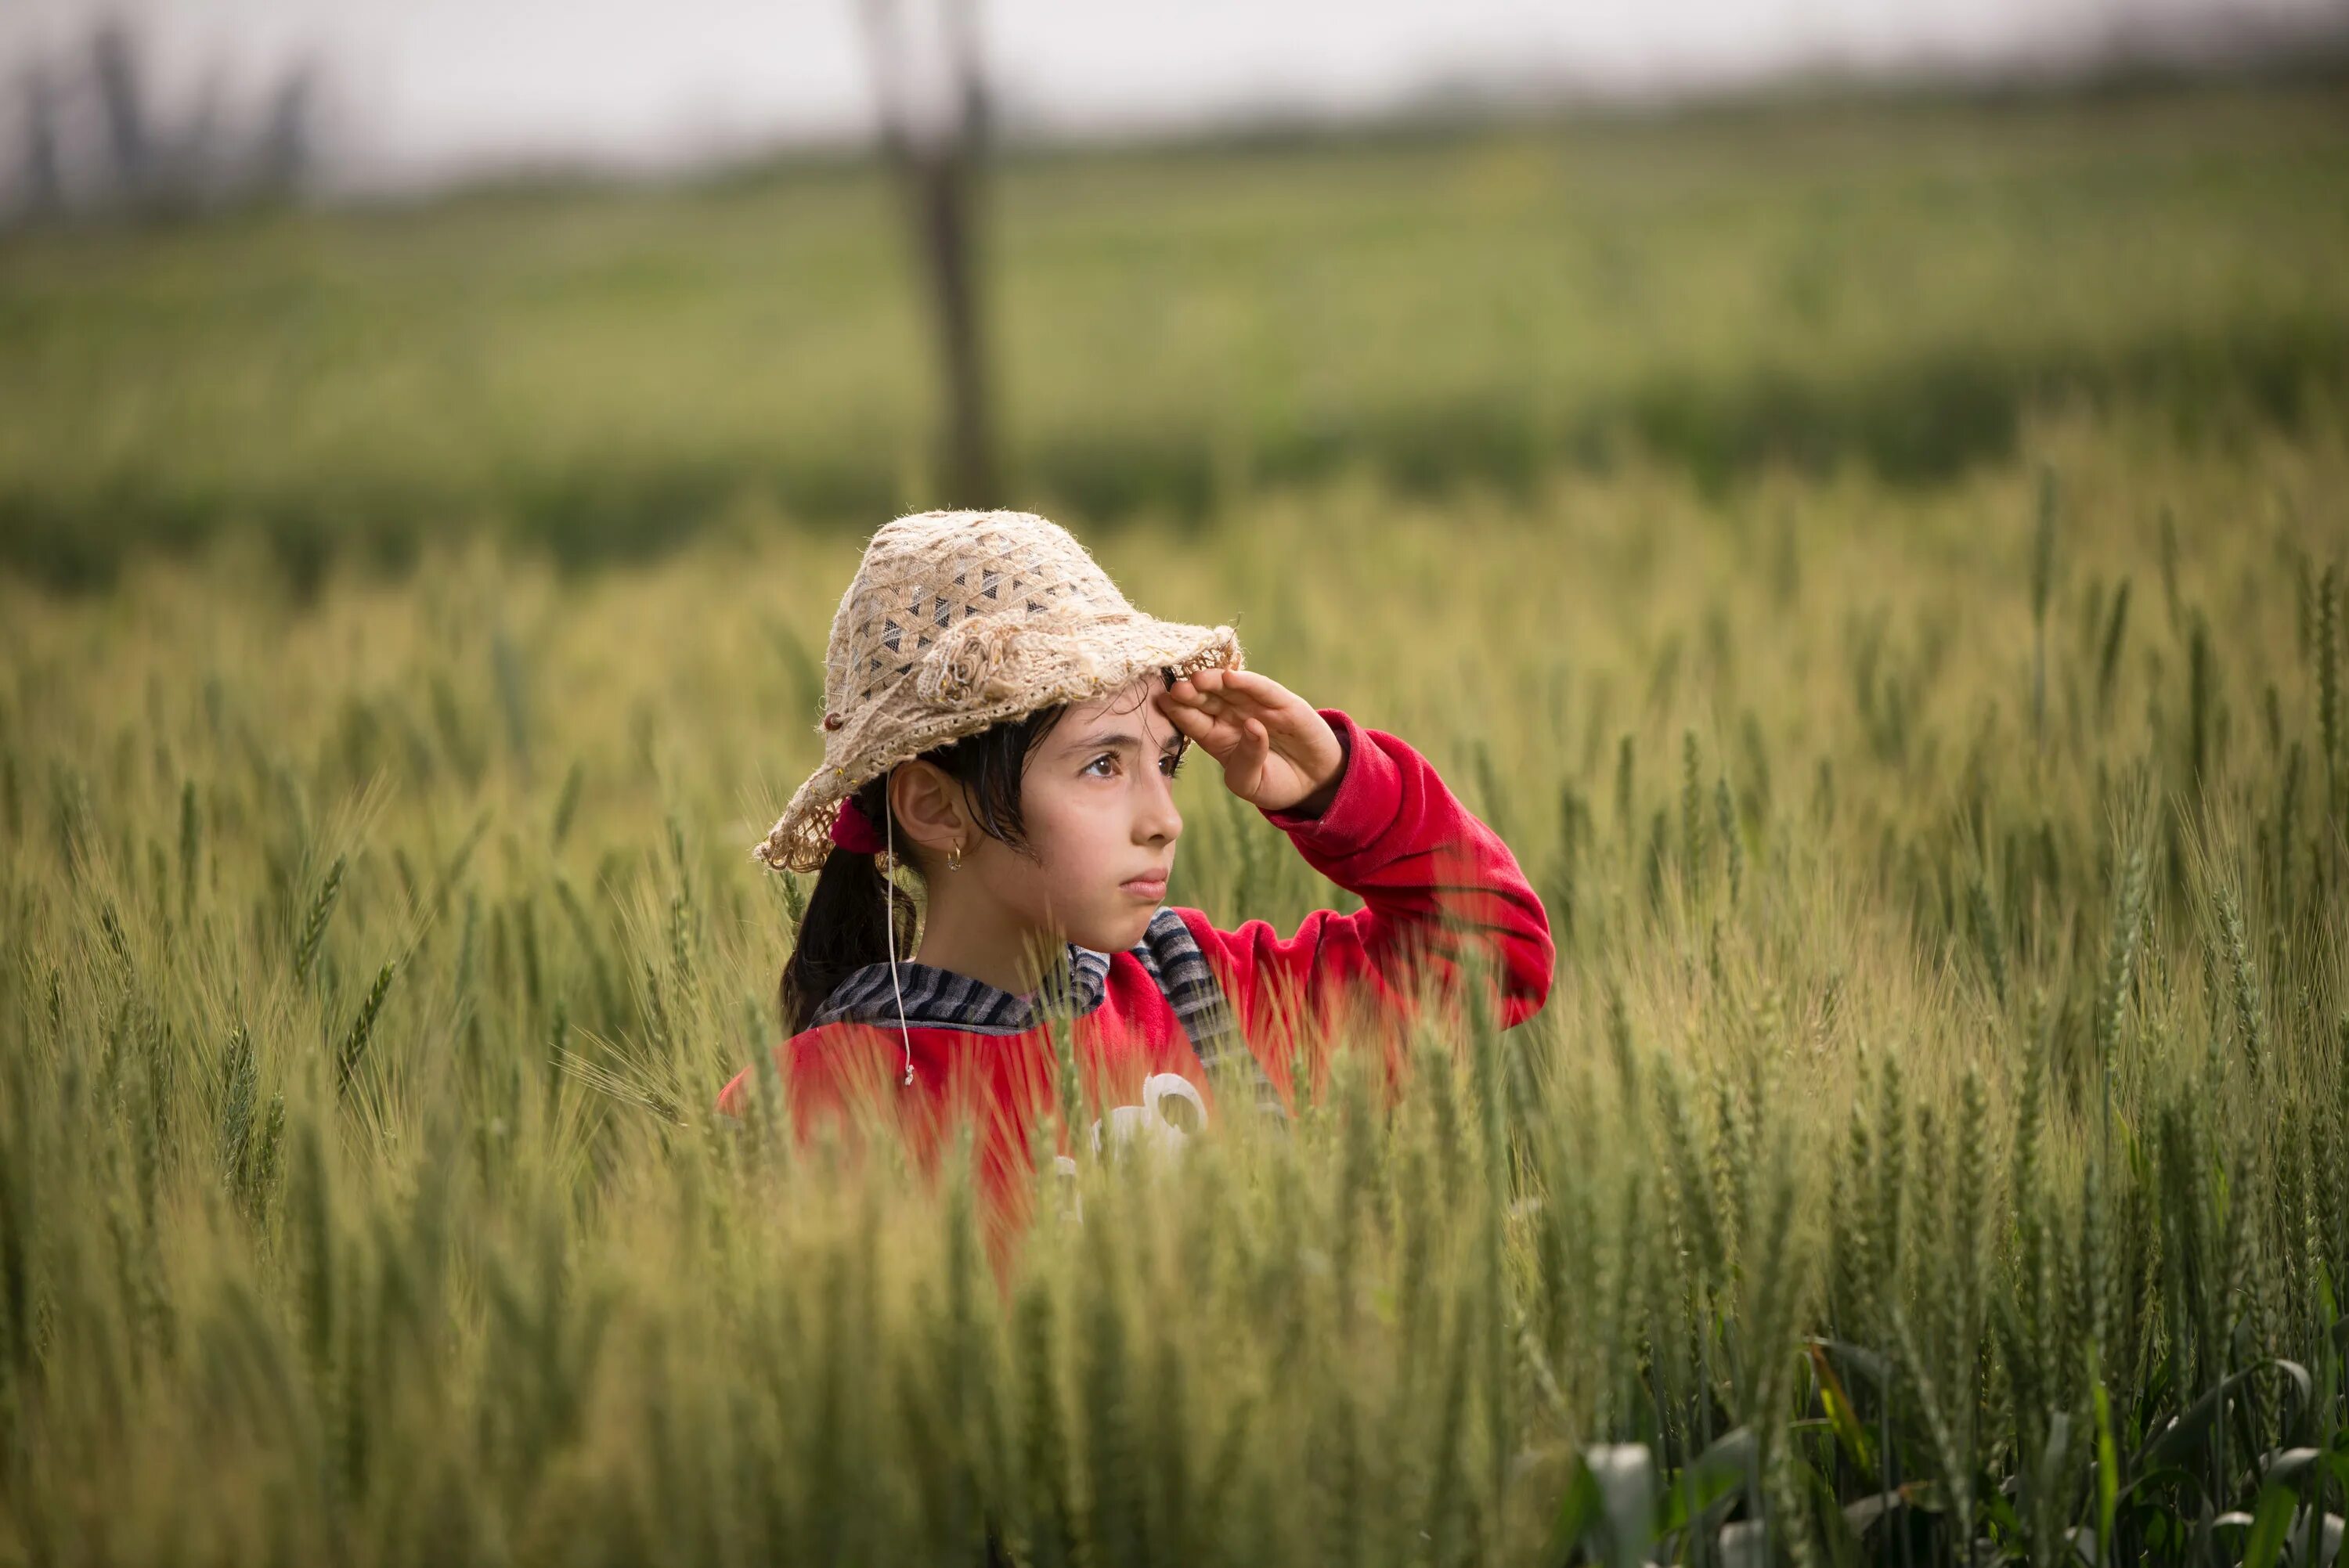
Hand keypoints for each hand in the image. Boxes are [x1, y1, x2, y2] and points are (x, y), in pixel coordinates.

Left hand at [1154, 668, 1344, 814]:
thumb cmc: (1275, 783)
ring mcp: (1257, 706)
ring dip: (1214, 682)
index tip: (1161, 701)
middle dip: (1191, 693)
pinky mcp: (1283, 703)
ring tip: (1198, 678)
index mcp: (1217, 737)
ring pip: (1231, 689)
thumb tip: (1253, 726)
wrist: (1313, 783)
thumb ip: (1246, 760)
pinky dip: (1248, 682)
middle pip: (1207, 700)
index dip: (1179, 711)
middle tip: (1176, 687)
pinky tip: (1231, 677)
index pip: (1194, 721)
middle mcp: (1233, 716)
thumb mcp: (1252, 784)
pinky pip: (1263, 689)